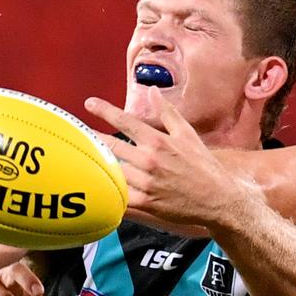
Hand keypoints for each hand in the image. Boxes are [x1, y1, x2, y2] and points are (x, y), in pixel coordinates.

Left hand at [85, 88, 256, 228]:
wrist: (217, 199)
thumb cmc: (203, 165)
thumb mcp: (188, 134)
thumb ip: (168, 112)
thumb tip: (152, 92)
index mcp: (158, 141)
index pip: (125, 121)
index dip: (104, 110)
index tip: (89, 103)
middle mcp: (149, 161)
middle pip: (110, 145)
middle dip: (91, 138)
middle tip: (77, 133)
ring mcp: (145, 183)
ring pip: (111, 170)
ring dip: (97, 163)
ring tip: (82, 159)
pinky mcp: (145, 204)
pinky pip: (118, 196)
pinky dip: (106, 191)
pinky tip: (95, 187)